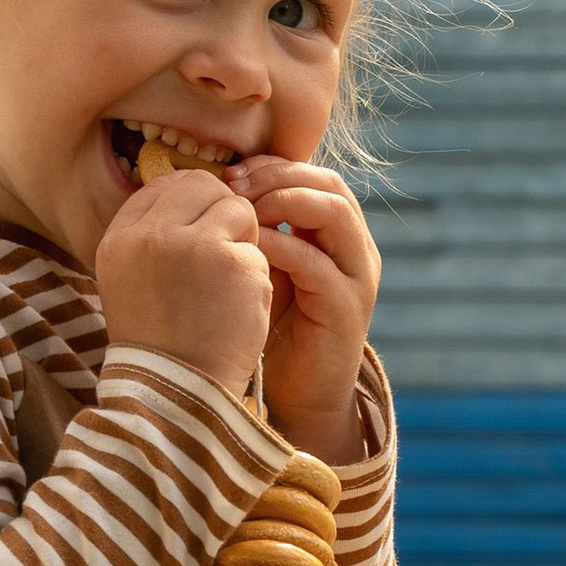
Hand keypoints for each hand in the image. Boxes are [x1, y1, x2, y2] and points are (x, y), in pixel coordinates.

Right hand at [95, 167, 274, 397]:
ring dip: (242, 247)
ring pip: (237, 212)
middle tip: (220, 262)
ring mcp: (192, 244)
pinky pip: (259, 251)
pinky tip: (237, 313)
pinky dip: (256, 281)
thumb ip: (153, 238)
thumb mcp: (131, 283)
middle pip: (203, 188)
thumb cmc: (160, 346)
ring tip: (224, 292)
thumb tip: (196, 194)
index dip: (191, 205)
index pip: (163, 186)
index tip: (200, 235)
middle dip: (221, 218)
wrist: (177, 396)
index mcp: (119, 239)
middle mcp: (150, 234)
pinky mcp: (232, 262)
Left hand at [227, 156, 380, 464]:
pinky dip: (280, 248)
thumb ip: (254, 232)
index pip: (313, 175)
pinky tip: (246, 250)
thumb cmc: (274, 330)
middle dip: (277, 178)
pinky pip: (316, 263)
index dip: (272, 167)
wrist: (300, 398)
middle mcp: (356, 249)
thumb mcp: (264, 270)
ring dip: (284, 203)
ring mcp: (356, 277)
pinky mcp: (346, 308)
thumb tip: (210, 190)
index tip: (227, 174)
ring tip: (242, 213)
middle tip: (232, 187)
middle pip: (328, 184)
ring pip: (333, 213)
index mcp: (338, 235)